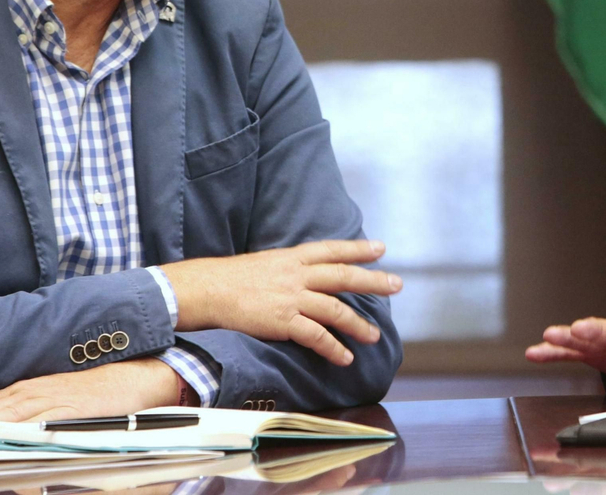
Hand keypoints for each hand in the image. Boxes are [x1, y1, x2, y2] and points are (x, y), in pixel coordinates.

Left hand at [0, 357, 178, 440]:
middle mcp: (37, 390)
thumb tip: (2, 437)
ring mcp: (53, 397)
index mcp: (31, 389)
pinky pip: (38, 420)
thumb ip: (33, 417)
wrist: (141, 378)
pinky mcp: (72, 407)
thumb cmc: (100, 395)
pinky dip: (16, 426)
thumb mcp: (60, 404)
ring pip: (7, 412)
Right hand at [159, 239, 400, 365]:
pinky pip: (316, 336)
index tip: (381, 248)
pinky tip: (345, 357)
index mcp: (293, 257)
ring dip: (358, 324)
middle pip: (343, 276)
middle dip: (373, 280)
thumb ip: (290, 268)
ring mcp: (292, 298)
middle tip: (397, 284)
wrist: (208, 289)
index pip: (333, 250)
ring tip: (374, 335)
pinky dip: (334, 347)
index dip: (358, 249)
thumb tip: (307, 275)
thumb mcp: (266, 263)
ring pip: (336, 309)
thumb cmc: (232, 278)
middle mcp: (297, 274)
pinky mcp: (284, 321)